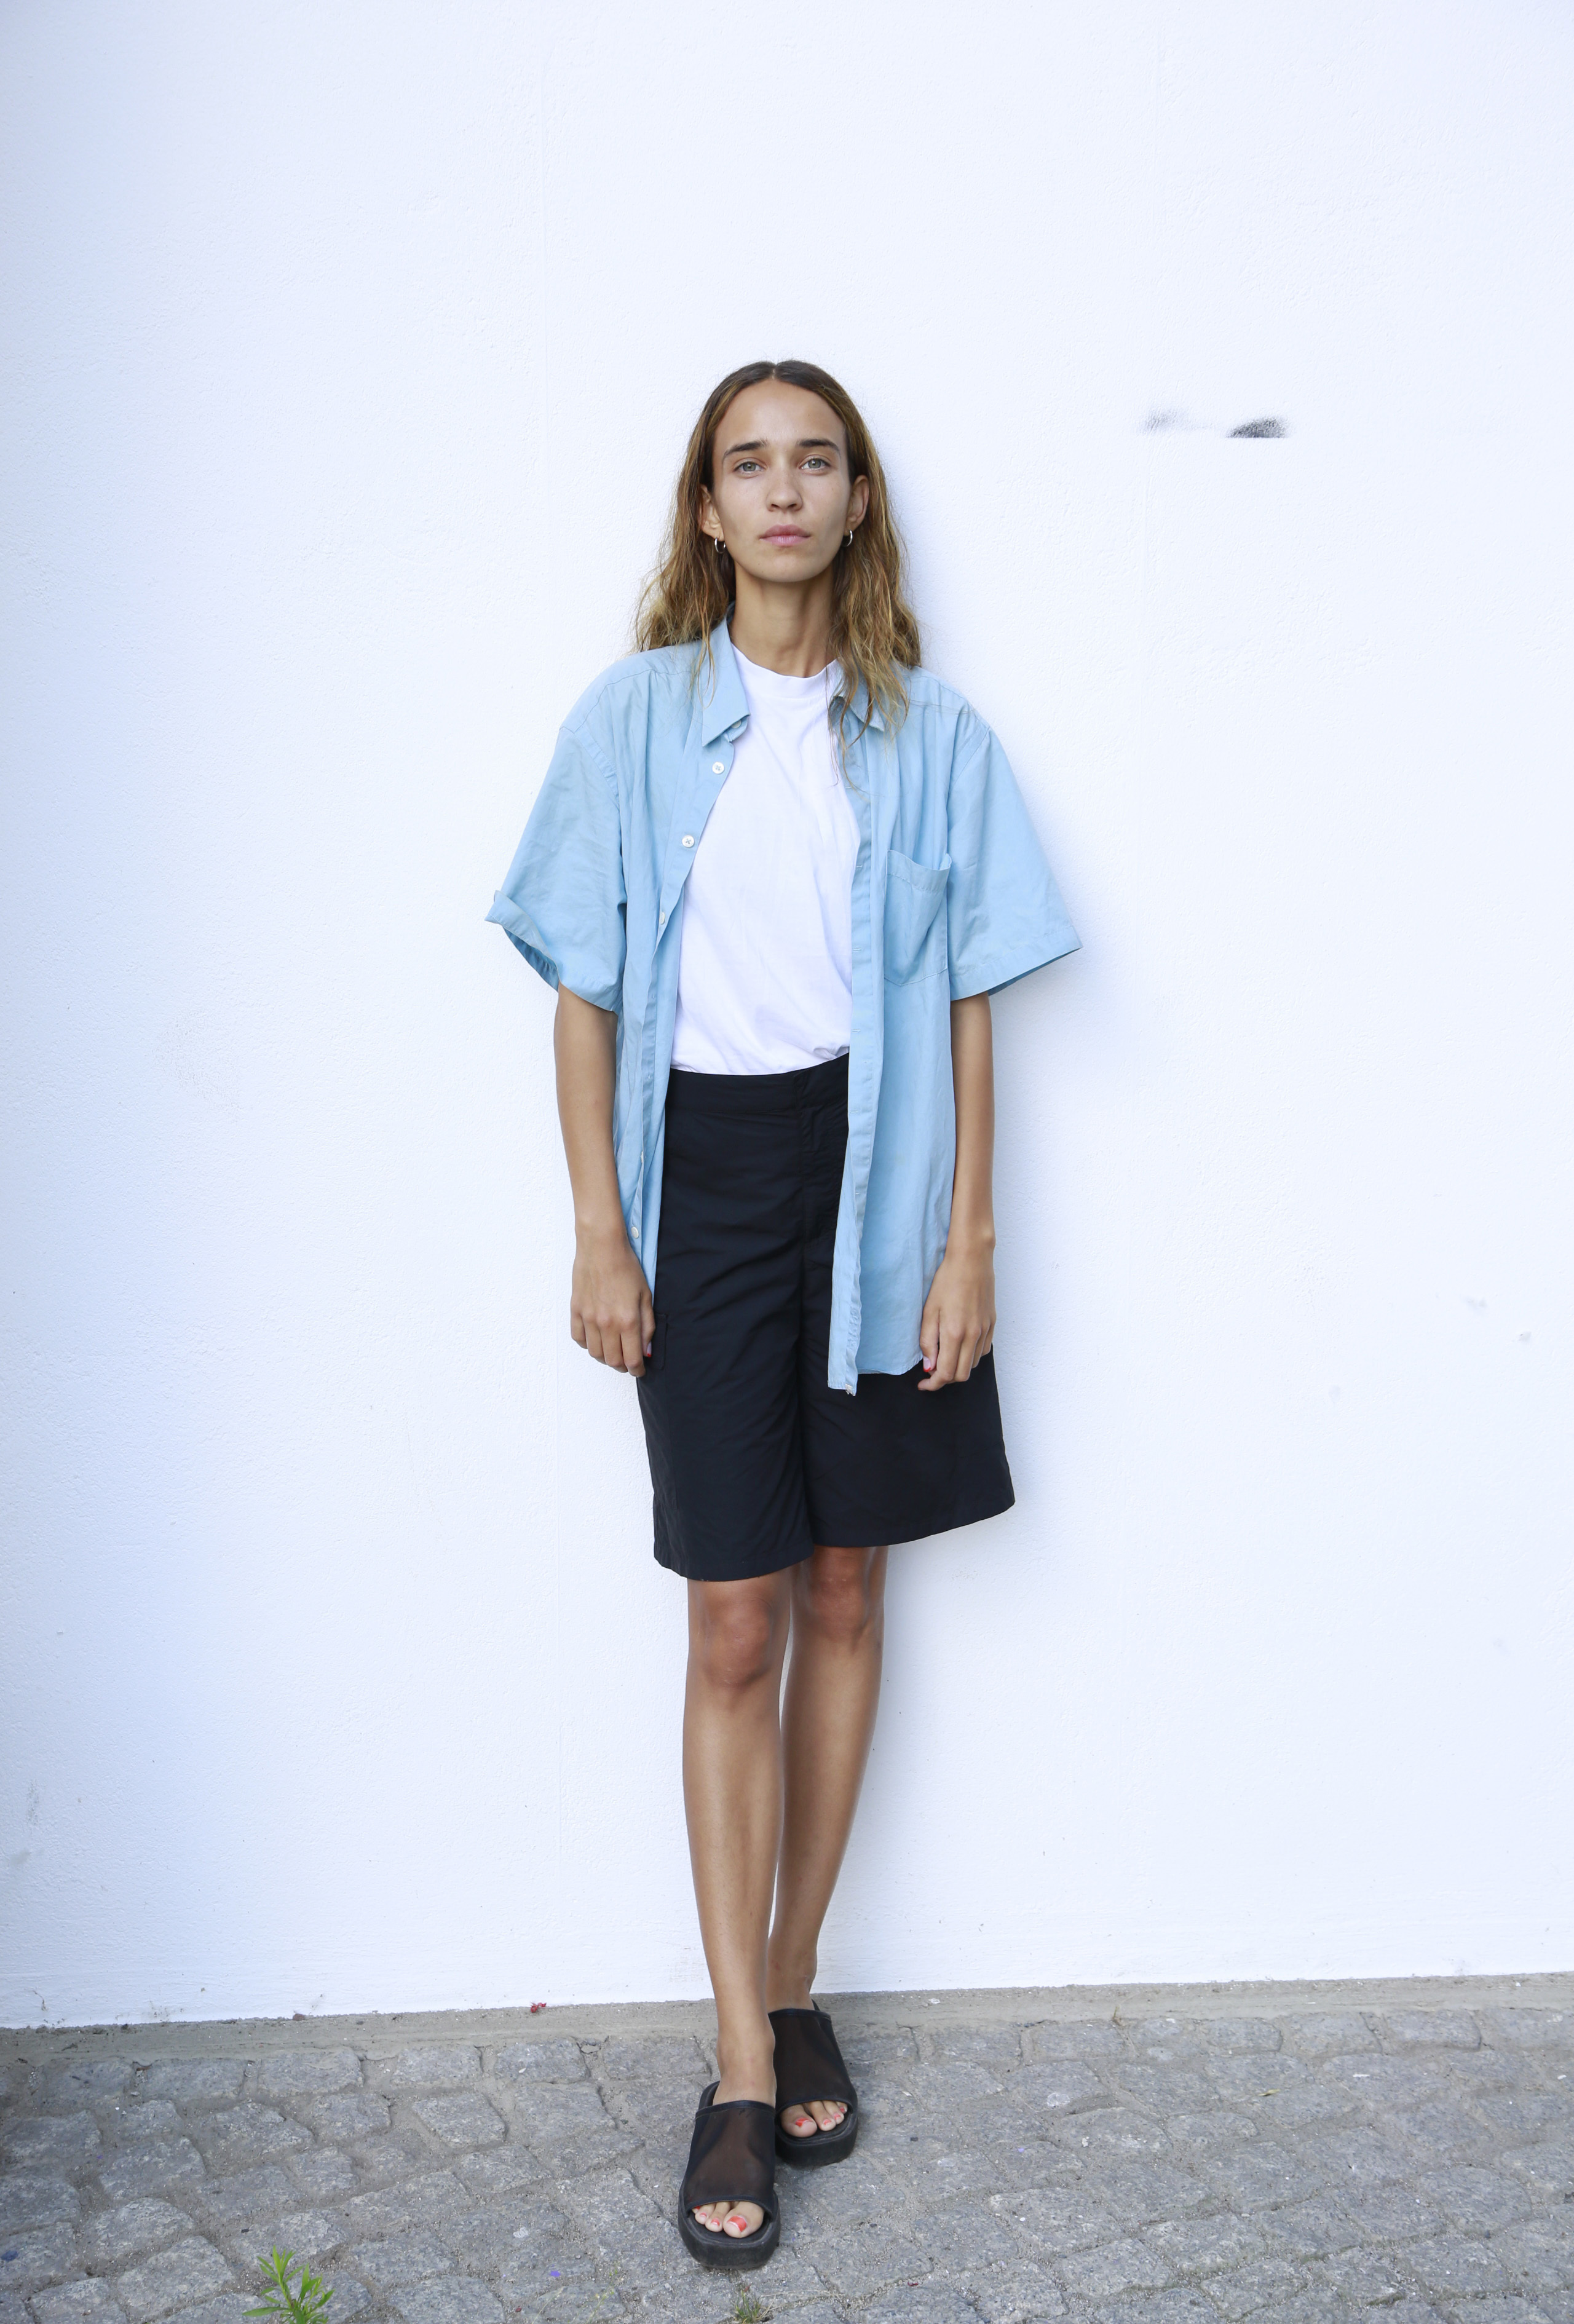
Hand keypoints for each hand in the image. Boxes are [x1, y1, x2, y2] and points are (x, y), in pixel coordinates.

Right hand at [570, 1225, 654, 1375]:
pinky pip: (579, 1338)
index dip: (637, 1370)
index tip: (639, 1370)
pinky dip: (587, 1344)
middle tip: (628, 1362)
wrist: (602, 1246)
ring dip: (605, 1357)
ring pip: (595, 1353)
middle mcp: (607, 1323)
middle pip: (613, 1360)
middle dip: (623, 1366)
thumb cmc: (626, 1267)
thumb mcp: (646, 1296)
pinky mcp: (576, 1311)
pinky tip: (596, 1338)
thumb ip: (647, 1326)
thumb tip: (646, 1350)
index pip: (632, 1359)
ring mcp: (589, 1318)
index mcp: (628, 1320)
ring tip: (613, 1351)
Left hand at [918, 1238, 994, 1389]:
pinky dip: (970, 1356)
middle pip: (962, 1375)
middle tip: (932, 1371)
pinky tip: (960, 1345)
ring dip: (958, 1367)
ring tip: (945, 1356)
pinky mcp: (992, 1324)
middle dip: (945, 1379)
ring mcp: (985, 1330)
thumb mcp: (929, 1310)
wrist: (971, 1260)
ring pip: (973, 1365)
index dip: (933, 1384)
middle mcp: (973, 1335)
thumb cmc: (947, 1281)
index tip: (923, 1383)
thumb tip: (929, 1366)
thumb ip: (928, 1341)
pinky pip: (983, 1351)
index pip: (946, 1373)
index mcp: (955, 1333)